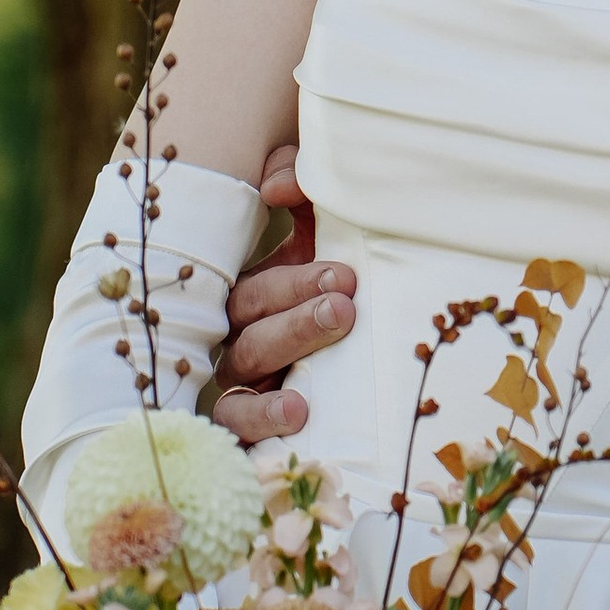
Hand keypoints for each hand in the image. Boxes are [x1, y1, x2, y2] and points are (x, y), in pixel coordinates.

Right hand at [210, 143, 357, 445]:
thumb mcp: (325, 246)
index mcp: (257, 289)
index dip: (294, 274)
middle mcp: (241, 332)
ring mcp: (242, 380)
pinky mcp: (246, 426)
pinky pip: (239, 423)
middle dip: (298, 302)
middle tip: (345, 298)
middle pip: (252, 313)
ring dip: (290, 343)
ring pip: (248, 361)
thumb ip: (308, 202)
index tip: (346, 271)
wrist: (370, 393)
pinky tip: (298, 411)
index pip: (260, 275)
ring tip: (335, 331)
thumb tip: (279, 183)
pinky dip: (262, 416)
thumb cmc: (338, 299)